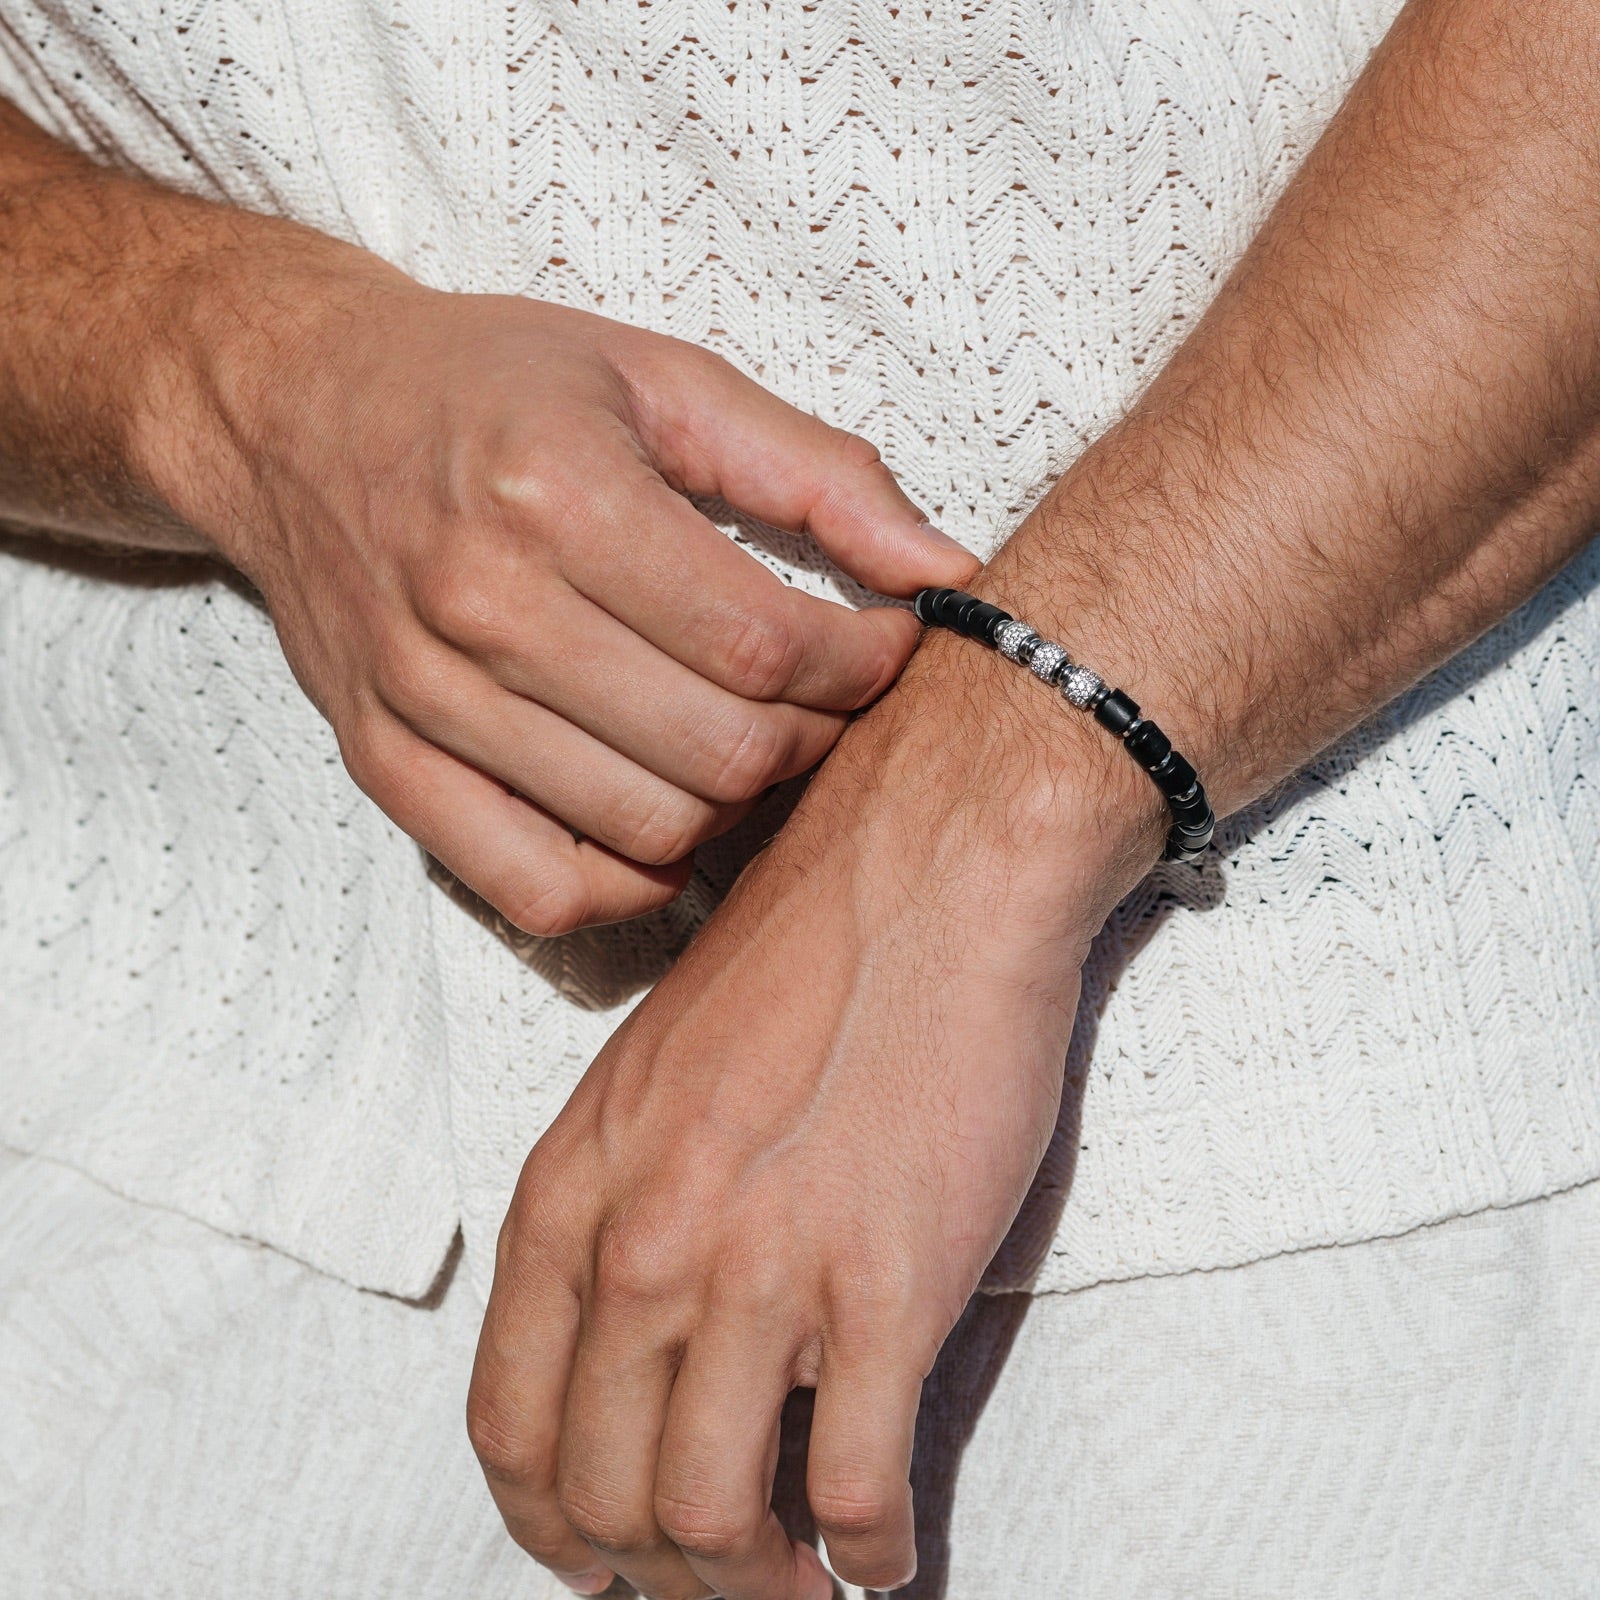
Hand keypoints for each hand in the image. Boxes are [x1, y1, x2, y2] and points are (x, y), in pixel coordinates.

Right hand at [152, 261, 976, 931]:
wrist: (296, 409)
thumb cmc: (491, 386)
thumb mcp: (662, 380)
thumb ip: (816, 471)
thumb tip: (943, 567)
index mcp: (557, 493)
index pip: (765, 647)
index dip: (863, 667)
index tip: (886, 644)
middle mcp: (480, 605)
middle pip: (718, 752)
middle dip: (815, 740)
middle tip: (827, 697)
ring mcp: (424, 699)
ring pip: (646, 830)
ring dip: (732, 804)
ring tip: (746, 738)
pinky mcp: (384, 764)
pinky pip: (537, 888)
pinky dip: (626, 881)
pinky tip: (655, 811)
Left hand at [466, 625, 1165, 1597]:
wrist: (932, 868)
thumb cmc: (808, 953)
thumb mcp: (658, 1071)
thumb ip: (628, 1204)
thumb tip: (644, 1341)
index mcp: (577, 1190)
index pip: (511, 1427)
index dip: (551, 1528)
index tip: (604, 1558)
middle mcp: (646, 1244)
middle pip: (601, 1499)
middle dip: (656, 1579)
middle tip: (716, 1583)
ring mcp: (762, 1270)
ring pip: (709, 1524)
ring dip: (753, 1588)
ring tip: (799, 1579)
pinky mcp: (887, 1284)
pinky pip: (856, 1489)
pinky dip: (868, 1554)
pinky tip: (883, 1547)